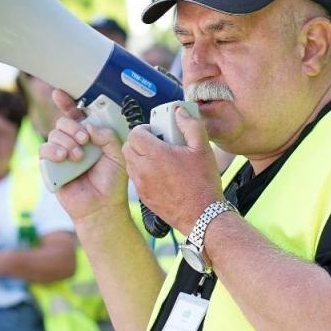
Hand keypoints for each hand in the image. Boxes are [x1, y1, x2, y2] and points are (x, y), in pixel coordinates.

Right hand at [43, 88, 129, 222]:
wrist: (102, 206)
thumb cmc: (111, 181)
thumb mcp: (118, 154)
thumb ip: (107, 136)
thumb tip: (88, 126)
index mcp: (90, 136)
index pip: (77, 114)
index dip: (68, 102)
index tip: (60, 93)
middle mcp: (74, 142)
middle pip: (64, 121)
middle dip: (72, 126)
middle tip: (84, 139)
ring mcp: (61, 153)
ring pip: (54, 133)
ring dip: (67, 141)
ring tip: (78, 156)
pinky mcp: (51, 166)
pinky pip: (44, 149)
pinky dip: (53, 150)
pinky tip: (64, 158)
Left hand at [124, 102, 222, 233]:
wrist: (202, 217)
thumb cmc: (203, 184)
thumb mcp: (203, 149)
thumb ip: (191, 125)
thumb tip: (180, 112)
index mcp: (155, 155)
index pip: (134, 134)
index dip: (144, 129)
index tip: (157, 131)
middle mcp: (143, 170)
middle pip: (128, 147)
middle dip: (139, 141)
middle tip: (158, 142)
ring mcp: (142, 185)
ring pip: (130, 163)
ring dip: (139, 156)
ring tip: (160, 158)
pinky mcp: (144, 197)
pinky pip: (136, 178)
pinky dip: (143, 172)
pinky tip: (162, 174)